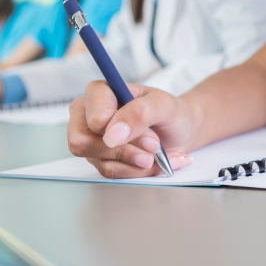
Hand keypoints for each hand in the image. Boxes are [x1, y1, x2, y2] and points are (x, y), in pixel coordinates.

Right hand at [68, 81, 199, 178]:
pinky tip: (155, 162)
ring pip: (102, 162)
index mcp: (99, 92)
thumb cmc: (170, 112)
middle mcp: (87, 115)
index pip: (94, 119)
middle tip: (155, 147)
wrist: (181, 131)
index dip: (121, 132)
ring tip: (159, 154)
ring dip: (137, 163)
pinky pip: (112, 173)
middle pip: (84, 143)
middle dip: (126, 151)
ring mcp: (91, 139)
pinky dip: (138, 171)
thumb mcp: (164, 105)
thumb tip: (112, 134)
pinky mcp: (100, 159)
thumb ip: (140, 112)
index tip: (151, 137)